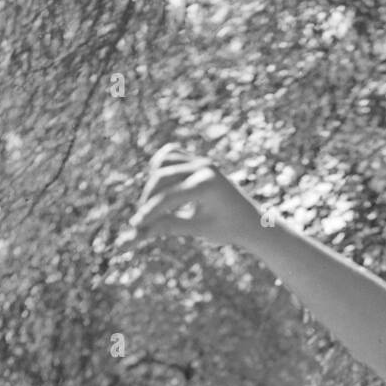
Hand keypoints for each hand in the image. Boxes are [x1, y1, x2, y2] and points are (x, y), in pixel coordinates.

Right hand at [129, 144, 257, 245]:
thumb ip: (170, 226)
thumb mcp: (199, 230)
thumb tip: (139, 232)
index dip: (149, 211)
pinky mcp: (199, 159)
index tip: (135, 225)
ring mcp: (201, 160)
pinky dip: (161, 166)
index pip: (169, 197)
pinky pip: (171, 154)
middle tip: (142, 219)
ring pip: (163, 161)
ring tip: (152, 204)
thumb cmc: (228, 229)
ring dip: (153, 181)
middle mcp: (203, 167)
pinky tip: (159, 183)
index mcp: (206, 185)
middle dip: (149, 198)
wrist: (251, 219)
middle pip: (162, 177)